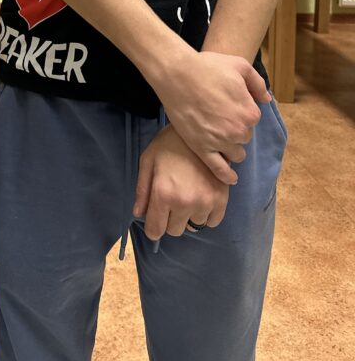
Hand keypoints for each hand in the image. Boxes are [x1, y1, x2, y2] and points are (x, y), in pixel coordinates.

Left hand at [133, 124, 229, 240]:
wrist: (200, 130)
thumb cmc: (169, 143)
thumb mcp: (148, 161)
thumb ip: (142, 190)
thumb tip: (138, 214)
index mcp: (163, 194)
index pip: (155, 230)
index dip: (153, 227)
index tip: (154, 220)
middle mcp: (185, 203)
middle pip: (175, 230)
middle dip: (170, 219)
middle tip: (172, 199)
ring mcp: (205, 202)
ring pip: (194, 226)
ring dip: (189, 215)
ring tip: (188, 193)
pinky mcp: (222, 199)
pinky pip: (212, 222)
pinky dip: (206, 214)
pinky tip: (201, 197)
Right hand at [151, 51, 270, 184]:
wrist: (177, 74)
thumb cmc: (207, 67)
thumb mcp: (239, 65)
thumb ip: (257, 83)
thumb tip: (266, 99)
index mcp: (249, 112)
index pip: (253, 119)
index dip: (241, 110)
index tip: (228, 102)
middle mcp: (237, 131)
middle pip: (244, 136)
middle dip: (236, 128)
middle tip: (219, 115)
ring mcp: (219, 141)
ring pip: (236, 153)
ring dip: (231, 146)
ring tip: (218, 135)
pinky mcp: (201, 147)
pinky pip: (218, 168)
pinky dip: (226, 175)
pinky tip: (231, 178)